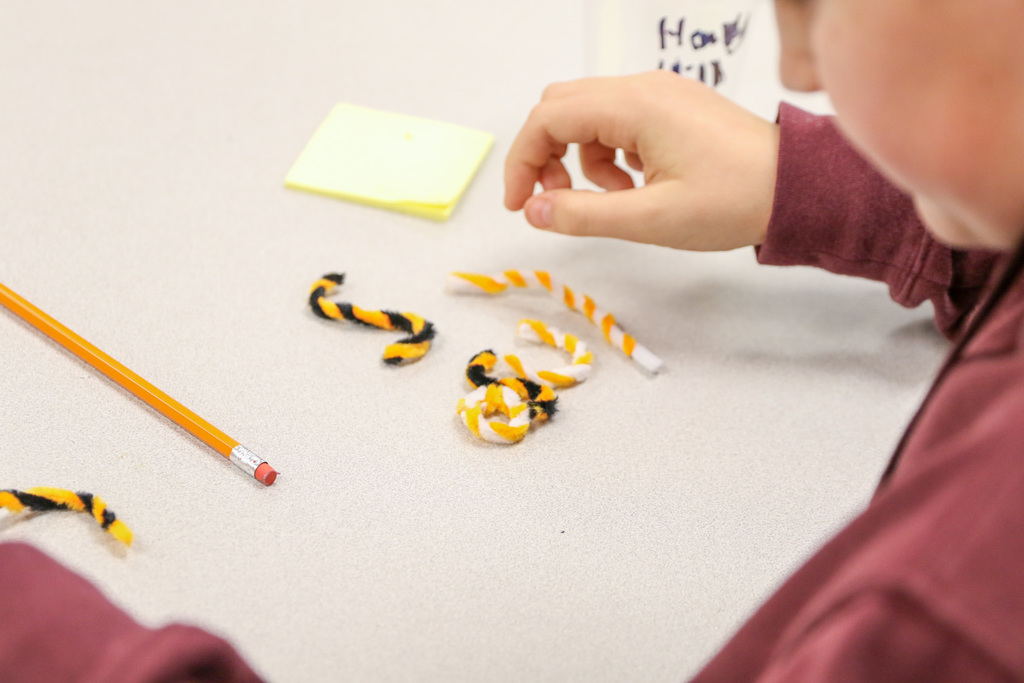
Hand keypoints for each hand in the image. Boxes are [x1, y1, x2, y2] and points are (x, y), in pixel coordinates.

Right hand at [504, 71, 779, 250]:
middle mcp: (643, 86)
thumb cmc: (733, 202)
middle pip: (561, 106)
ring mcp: (660, 91)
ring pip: (588, 114)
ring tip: (617, 201)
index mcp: (634, 105)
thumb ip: (583, 215)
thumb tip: (532, 211)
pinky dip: (611, 154)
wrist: (799, 188)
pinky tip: (638, 185)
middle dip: (546, 154)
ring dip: (582, 160)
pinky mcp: (673, 105)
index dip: (521, 161)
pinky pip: (619, 120)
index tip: (520, 206)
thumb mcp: (651, 219)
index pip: (547, 118)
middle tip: (558, 201)